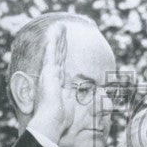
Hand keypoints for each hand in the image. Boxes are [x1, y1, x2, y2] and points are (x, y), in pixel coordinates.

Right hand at [27, 24, 74, 142]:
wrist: (51, 120)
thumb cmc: (62, 119)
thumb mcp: (74, 106)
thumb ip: (80, 100)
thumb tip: (98, 100)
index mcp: (56, 84)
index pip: (61, 65)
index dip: (63, 54)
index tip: (65, 45)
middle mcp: (51, 76)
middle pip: (58, 55)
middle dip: (61, 42)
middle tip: (62, 29)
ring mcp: (49, 72)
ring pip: (54, 50)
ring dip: (57, 37)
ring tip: (60, 26)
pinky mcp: (48, 70)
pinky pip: (51, 51)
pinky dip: (53, 40)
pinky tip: (55, 30)